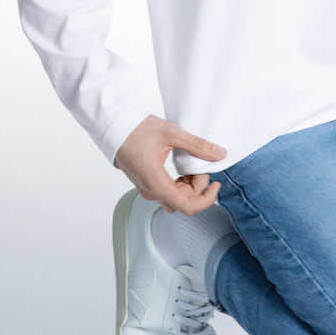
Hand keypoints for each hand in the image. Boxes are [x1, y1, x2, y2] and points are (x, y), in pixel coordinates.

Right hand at [113, 114, 227, 213]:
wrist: (116, 128)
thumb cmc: (137, 130)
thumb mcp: (172, 134)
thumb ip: (198, 146)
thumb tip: (219, 154)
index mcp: (157, 184)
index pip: (188, 206)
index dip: (207, 199)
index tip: (216, 183)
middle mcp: (151, 191)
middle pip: (184, 202)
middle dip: (199, 187)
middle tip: (201, 165)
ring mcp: (148, 189)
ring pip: (177, 199)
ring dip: (190, 186)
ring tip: (192, 165)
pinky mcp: (147, 184)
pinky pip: (169, 193)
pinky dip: (181, 184)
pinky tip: (183, 169)